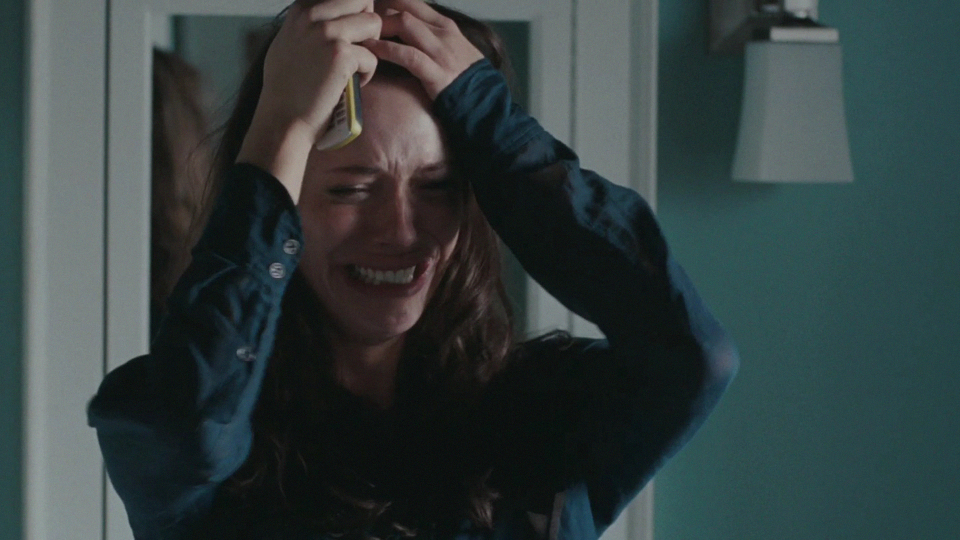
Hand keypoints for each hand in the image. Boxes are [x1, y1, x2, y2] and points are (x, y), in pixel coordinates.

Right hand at [238, 0, 381, 200]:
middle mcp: (312, 15)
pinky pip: (373, 56)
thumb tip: (331, 14)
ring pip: (374, 23)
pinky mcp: (341, 54)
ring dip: (371, 48)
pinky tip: (350, 86)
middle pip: (363, 1)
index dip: (355, 14)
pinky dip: (367, 74)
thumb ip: (310, 24)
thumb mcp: (290, 42)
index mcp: (301, 9)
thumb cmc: (287, 87)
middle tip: (358, 51)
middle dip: (368, 26)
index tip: (350, 38)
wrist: (282, 119)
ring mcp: (326, 32)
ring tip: (355, 69)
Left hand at [367, 0, 483, 99]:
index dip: (392, 4)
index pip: (414, 3)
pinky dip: (385, 50)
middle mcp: (443, 33)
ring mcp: (440, 52)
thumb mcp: (455, 50)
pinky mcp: (435, 72)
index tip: (374, 11)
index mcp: (447, 26)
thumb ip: (435, 39)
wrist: (487, 104)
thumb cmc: (468, 80)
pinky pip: (407, 55)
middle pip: (405, 9)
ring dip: (380, 27)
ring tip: (363, 35)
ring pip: (405, 24)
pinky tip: (371, 50)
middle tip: (363, 25)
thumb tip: (411, 36)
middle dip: (381, 14)